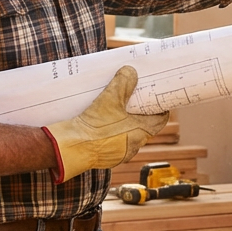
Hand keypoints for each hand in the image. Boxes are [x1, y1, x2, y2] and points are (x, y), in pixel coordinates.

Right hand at [42, 66, 168, 182]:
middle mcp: (133, 146)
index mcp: (141, 132)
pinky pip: (113, 143)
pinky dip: (111, 134)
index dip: (159, 108)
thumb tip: (130, 72)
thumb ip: (123, 82)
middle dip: (140, 115)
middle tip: (134, 101)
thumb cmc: (94, 126)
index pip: (160, 120)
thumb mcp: (110, 98)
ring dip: (125, 125)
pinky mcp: (105, 158)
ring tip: (117, 111)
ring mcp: (119, 154)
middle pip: (144, 128)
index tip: (156, 99)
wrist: (71, 148)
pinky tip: (103, 124)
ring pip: (128, 136)